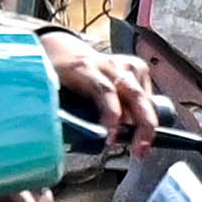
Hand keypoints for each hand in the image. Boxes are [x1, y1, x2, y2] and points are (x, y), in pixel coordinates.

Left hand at [44, 31, 154, 153]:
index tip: (111, 138)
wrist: (65, 51)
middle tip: (140, 150)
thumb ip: (65, 112)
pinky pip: (146, 95)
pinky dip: (144, 113)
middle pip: (134, 94)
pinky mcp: (137, 68)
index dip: (111, 114)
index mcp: (83, 68)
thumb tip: (81, 141)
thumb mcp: (55, 91)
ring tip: (141, 146)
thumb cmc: (59, 75)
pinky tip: (136, 123)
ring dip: (146, 124)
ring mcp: (125, 65)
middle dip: (142, 125)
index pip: (104, 90)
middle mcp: (108, 65)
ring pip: (143, 97)